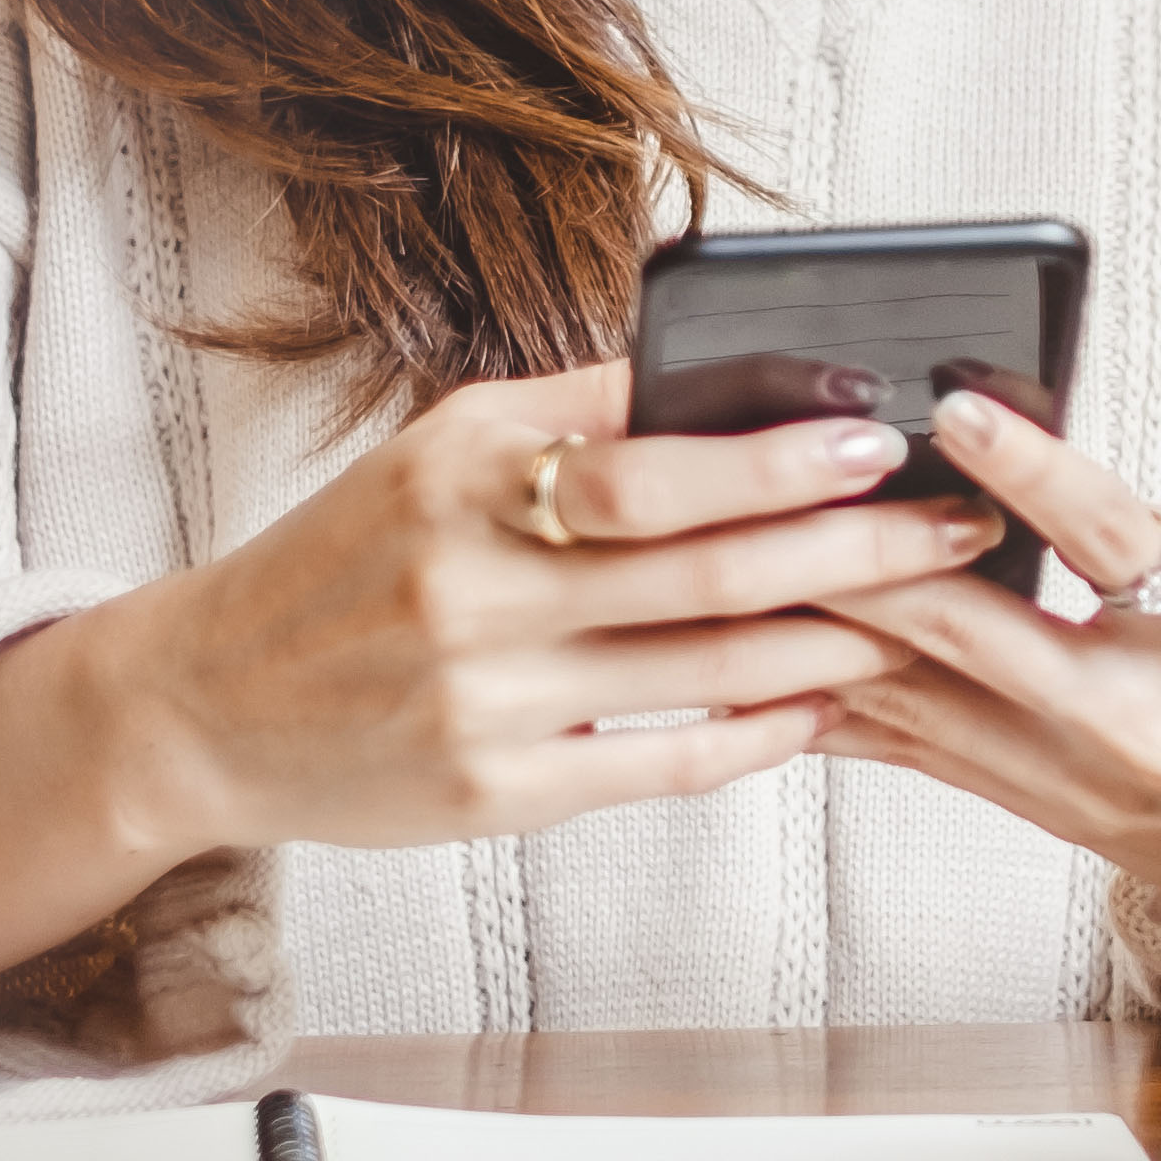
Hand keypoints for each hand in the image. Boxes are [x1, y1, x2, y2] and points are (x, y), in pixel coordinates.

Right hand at [106, 361, 1002, 852]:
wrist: (208, 700)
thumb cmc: (351, 556)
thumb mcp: (440, 448)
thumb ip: (575, 413)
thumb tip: (725, 367)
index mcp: (463, 469)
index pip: (648, 457)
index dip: (775, 453)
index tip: (879, 436)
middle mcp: (469, 580)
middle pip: (697, 567)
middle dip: (847, 547)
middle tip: (952, 525)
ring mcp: (481, 698)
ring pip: (698, 670)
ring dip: (829, 642)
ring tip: (923, 617)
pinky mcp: (490, 794)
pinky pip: (654, 764)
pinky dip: (752, 737)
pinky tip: (824, 709)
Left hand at [817, 390, 1160, 1006]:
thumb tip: (1042, 478)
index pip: (1110, 536)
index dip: (1027, 469)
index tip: (955, 406)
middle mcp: (1145, 719)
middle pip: (974, 628)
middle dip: (866, 551)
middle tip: (779, 476)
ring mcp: (1085, 781)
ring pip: (919, 695)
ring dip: (822, 628)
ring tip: (730, 559)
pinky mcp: (1048, 812)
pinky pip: (916, 751)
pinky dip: (836, 702)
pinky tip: (756, 659)